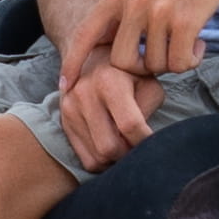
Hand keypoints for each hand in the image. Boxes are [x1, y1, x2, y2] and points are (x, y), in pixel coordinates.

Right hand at [56, 55, 157, 169]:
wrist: (93, 56)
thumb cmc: (128, 73)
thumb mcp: (148, 84)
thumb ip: (146, 111)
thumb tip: (142, 143)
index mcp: (108, 81)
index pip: (130, 125)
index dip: (145, 140)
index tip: (155, 144)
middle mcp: (83, 94)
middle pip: (109, 146)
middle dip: (129, 155)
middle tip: (140, 150)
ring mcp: (70, 109)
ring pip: (97, 157)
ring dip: (116, 160)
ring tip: (128, 148)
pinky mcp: (64, 121)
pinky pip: (85, 158)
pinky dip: (103, 161)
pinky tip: (113, 148)